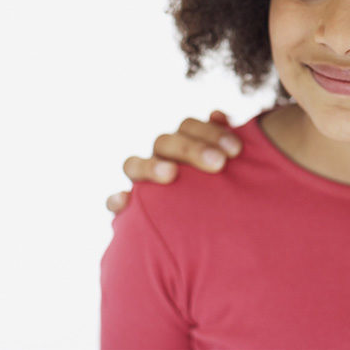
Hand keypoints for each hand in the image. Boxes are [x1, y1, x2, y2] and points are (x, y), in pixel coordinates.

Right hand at [105, 111, 241, 212]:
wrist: (213, 234)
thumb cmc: (227, 196)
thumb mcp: (229, 169)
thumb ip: (227, 145)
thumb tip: (218, 114)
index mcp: (184, 144)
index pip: (190, 126)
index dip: (211, 132)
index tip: (236, 149)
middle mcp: (160, 158)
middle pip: (165, 142)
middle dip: (192, 149)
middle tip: (219, 164)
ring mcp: (142, 181)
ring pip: (134, 164)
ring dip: (151, 166)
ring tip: (170, 174)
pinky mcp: (129, 208)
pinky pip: (113, 202)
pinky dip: (116, 200)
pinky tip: (124, 201)